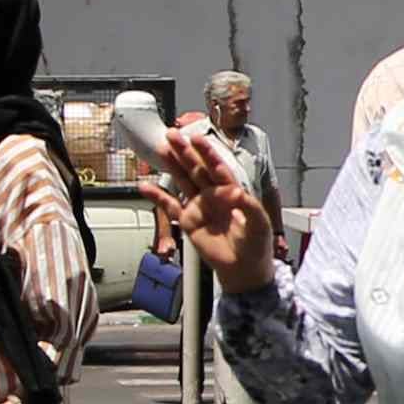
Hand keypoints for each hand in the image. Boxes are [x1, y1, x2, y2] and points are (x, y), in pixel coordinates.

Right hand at [145, 123, 281, 289]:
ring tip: (160, 148)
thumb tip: (235, 191)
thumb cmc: (256, 244)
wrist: (245, 268)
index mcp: (232, 191)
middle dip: (185, 152)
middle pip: (197, 169)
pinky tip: (145, 186)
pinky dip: (157, 197)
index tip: (197, 139)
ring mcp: (200, 206)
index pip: (218, 168)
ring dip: (172, 165)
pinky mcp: (188, 221)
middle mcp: (214, 195)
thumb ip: (248, 206)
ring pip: (183, 181)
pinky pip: (170, 206)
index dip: (208, 153)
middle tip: (172, 134)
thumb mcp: (259, 223)